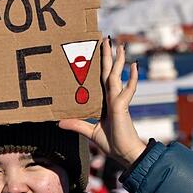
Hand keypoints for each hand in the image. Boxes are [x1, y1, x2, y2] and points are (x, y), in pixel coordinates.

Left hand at [60, 37, 146, 167]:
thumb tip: (59, 122)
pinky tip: (134, 65)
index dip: (100, 65)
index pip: (101, 79)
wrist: (124, 154)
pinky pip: (128, 89)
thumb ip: (77, 124)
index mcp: (105, 101)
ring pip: (116, 76)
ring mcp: (118, 100)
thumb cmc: (112, 143)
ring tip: (119, 45)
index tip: (98, 50)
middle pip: (109, 72)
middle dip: (108, 56)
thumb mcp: (89, 132)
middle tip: (106, 38)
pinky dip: (132, 78)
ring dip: (118, 60)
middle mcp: (112, 97)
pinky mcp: (122, 106)